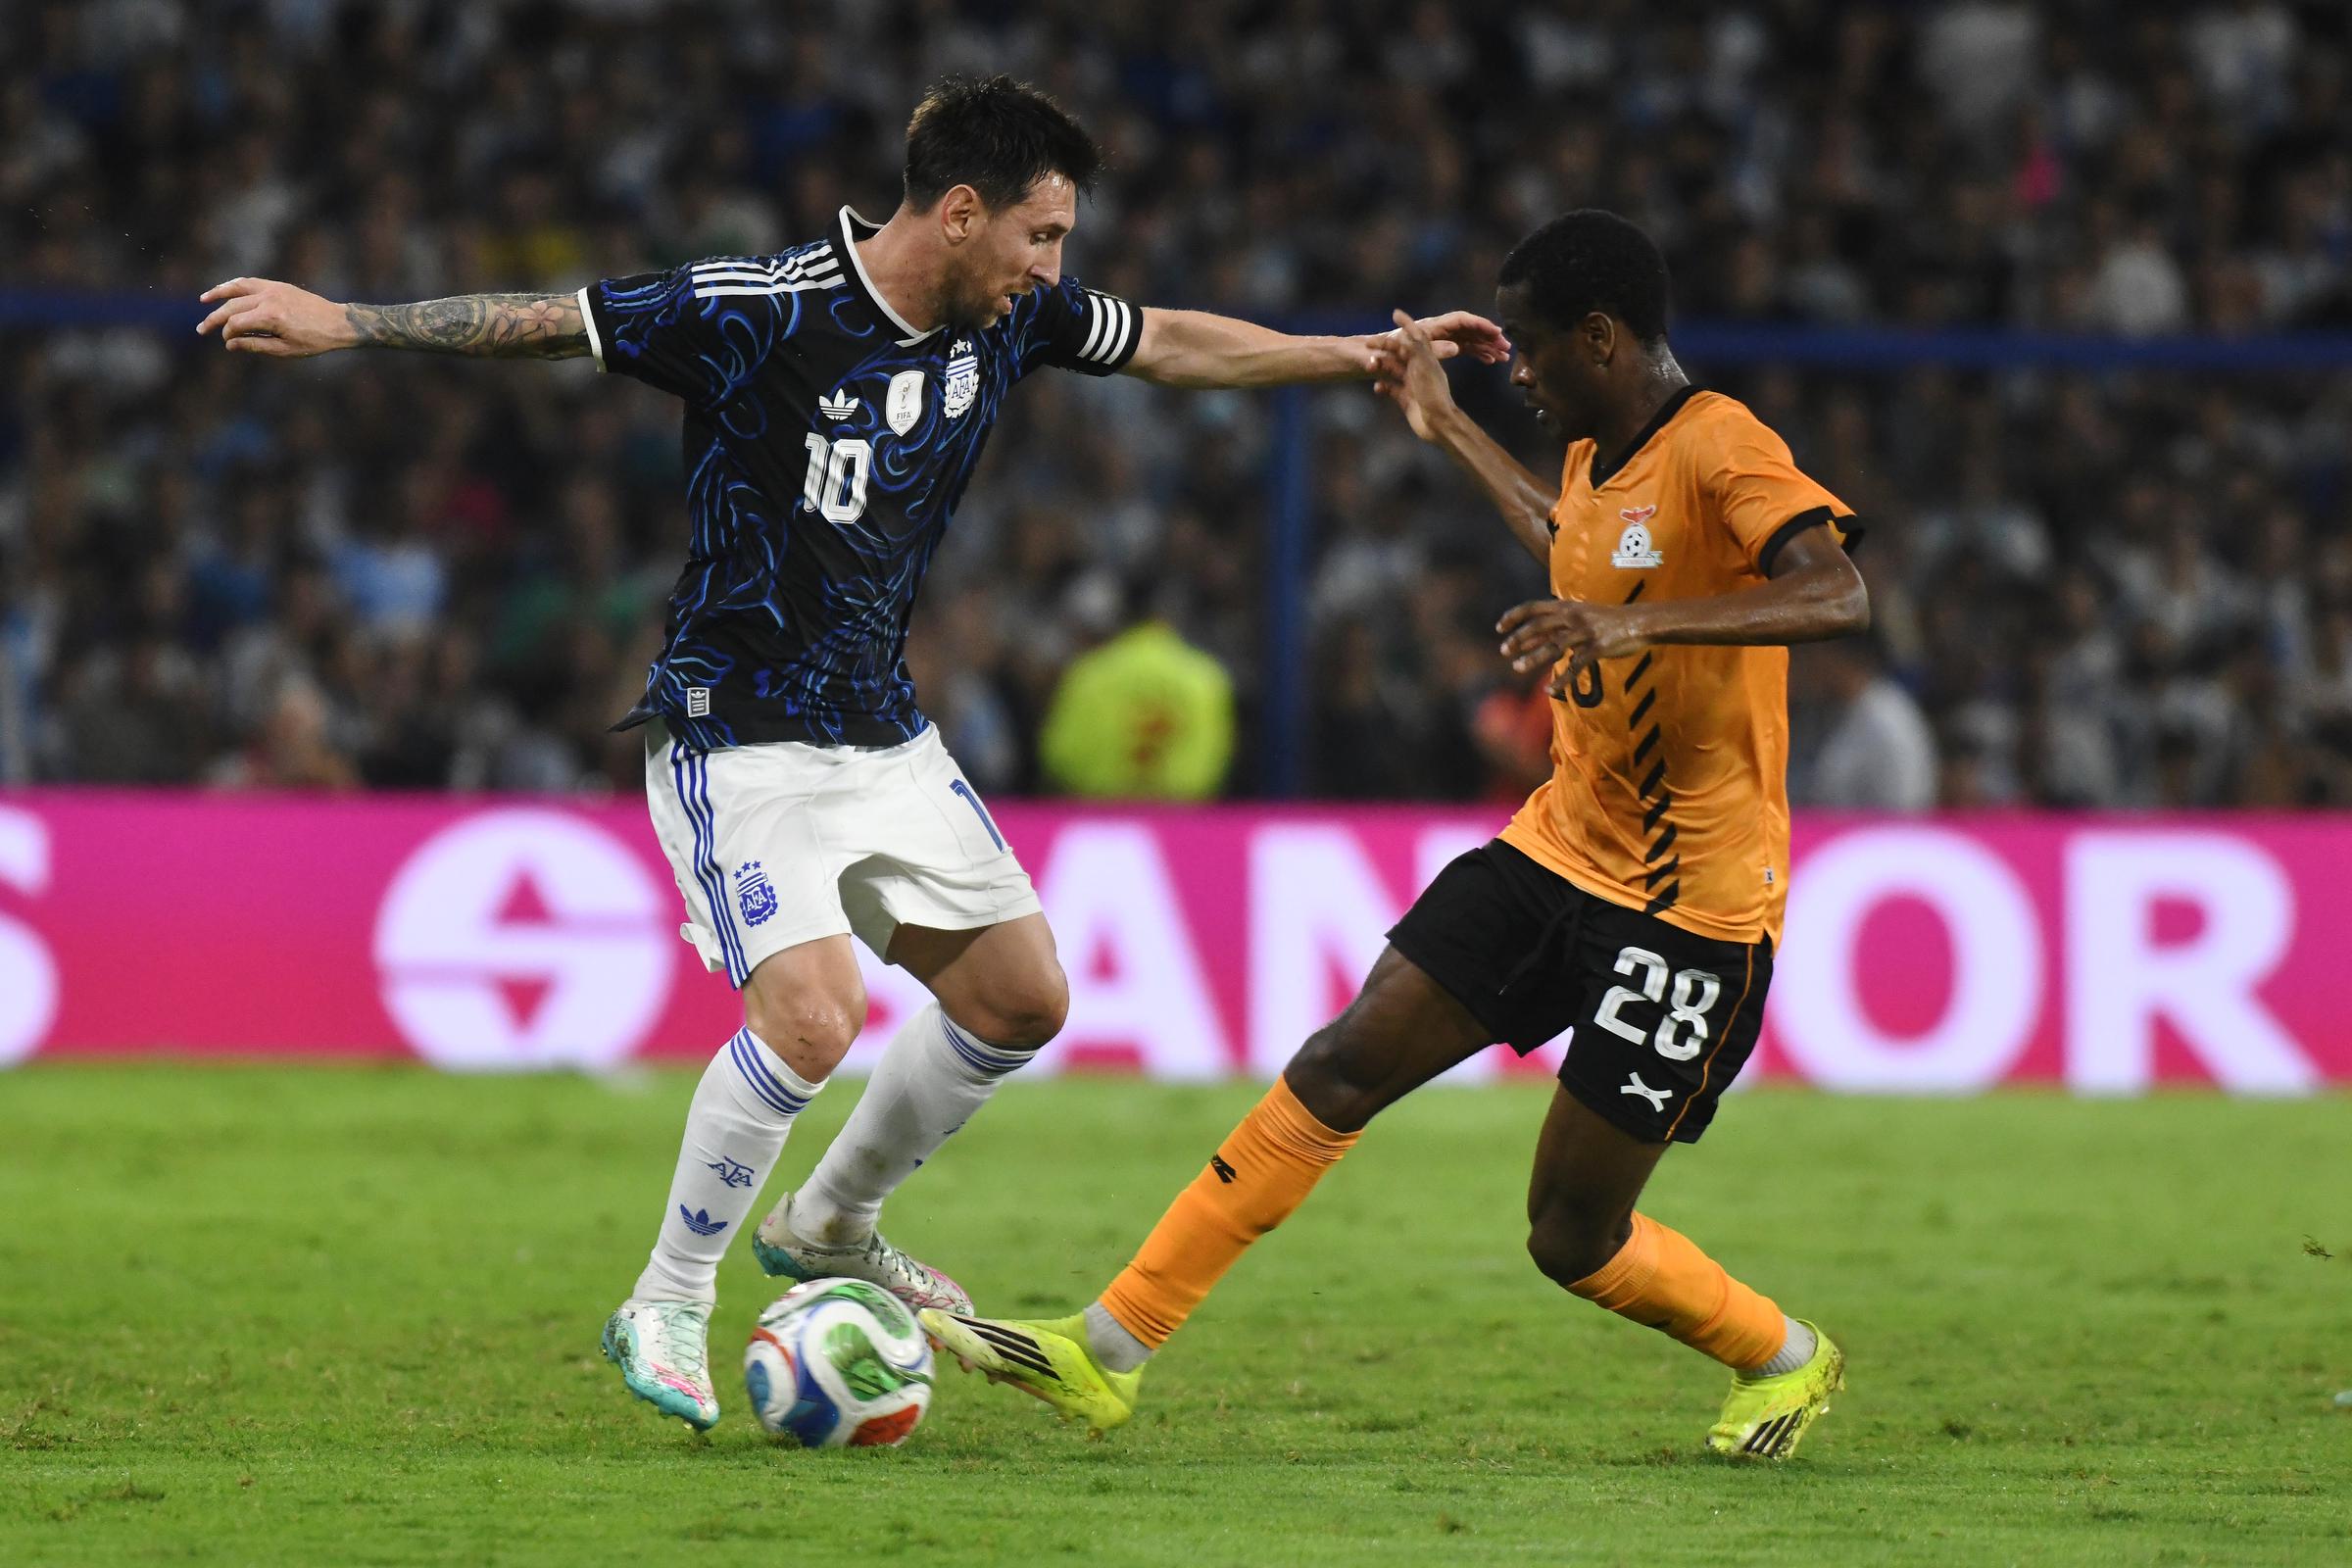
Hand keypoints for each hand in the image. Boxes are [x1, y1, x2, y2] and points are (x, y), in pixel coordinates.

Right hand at [196, 278, 354, 356]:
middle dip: (215, 319)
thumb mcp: (285, 350)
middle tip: (202, 330)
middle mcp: (269, 299)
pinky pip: (250, 282)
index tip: (227, 342)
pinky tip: (225, 291)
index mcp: (271, 317)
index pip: (236, 324)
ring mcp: (273, 289)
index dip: (227, 334)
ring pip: (237, 288)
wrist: (338, 322)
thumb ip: (255, 345)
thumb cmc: (314, 341)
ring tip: (203, 301)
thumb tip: (229, 344)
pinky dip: (235, 285)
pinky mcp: (278, 285)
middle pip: (232, 307)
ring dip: (218, 294)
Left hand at [1360, 308, 1510, 371]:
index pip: (1461, 321)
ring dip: (1486, 346)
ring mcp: (1440, 340)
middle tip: (1506, 347)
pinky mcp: (1439, 351)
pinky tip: (1489, 360)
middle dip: (1488, 337)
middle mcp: (1438, 331)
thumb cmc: (1385, 351)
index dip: (1479, 325)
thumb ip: (1433, 349)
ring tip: (1504, 356)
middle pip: (1469, 329)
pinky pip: (1464, 348)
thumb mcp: (1407, 350)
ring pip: (1469, 339)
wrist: (1371, 358)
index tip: (1496, 332)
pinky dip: (1477, 353)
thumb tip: (1457, 348)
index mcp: (1432, 327)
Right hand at [1368, 309, 1463, 442]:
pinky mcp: (1405, 399)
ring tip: (1369, 366)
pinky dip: (1383, 387)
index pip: (1415, 336)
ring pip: (1392, 370)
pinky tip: (1377, 388)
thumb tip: (1408, 329)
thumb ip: (1416, 347)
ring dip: (1380, 367)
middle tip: (1367, 343)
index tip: (1395, 314)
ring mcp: (1411, 384)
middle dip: (1384, 347)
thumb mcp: (1424, 365)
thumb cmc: (1433, 393)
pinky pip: (1390, 389)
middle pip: (1399, 353)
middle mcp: (1418, 369)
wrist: (1437, 424)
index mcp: (1425, 358)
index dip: (1406, 324)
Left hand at [1496, 597, 1654, 696]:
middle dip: (1518, 639)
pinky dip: (1562, 680)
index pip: (1533, 607)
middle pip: (1538, 627)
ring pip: (1553, 646)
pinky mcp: (1596, 649)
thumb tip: (1529, 639)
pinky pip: (1575, 666)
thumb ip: (1555, 625)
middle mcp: (1572, 617)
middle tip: (1504, 651)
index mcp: (1566, 606)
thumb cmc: (1607, 620)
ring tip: (1518, 667)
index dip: (1514, 616)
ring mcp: (1584, 633)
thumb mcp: (1579, 615)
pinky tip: (1549, 690)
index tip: (1499, 628)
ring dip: (1533, 658)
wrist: (1638, 622)